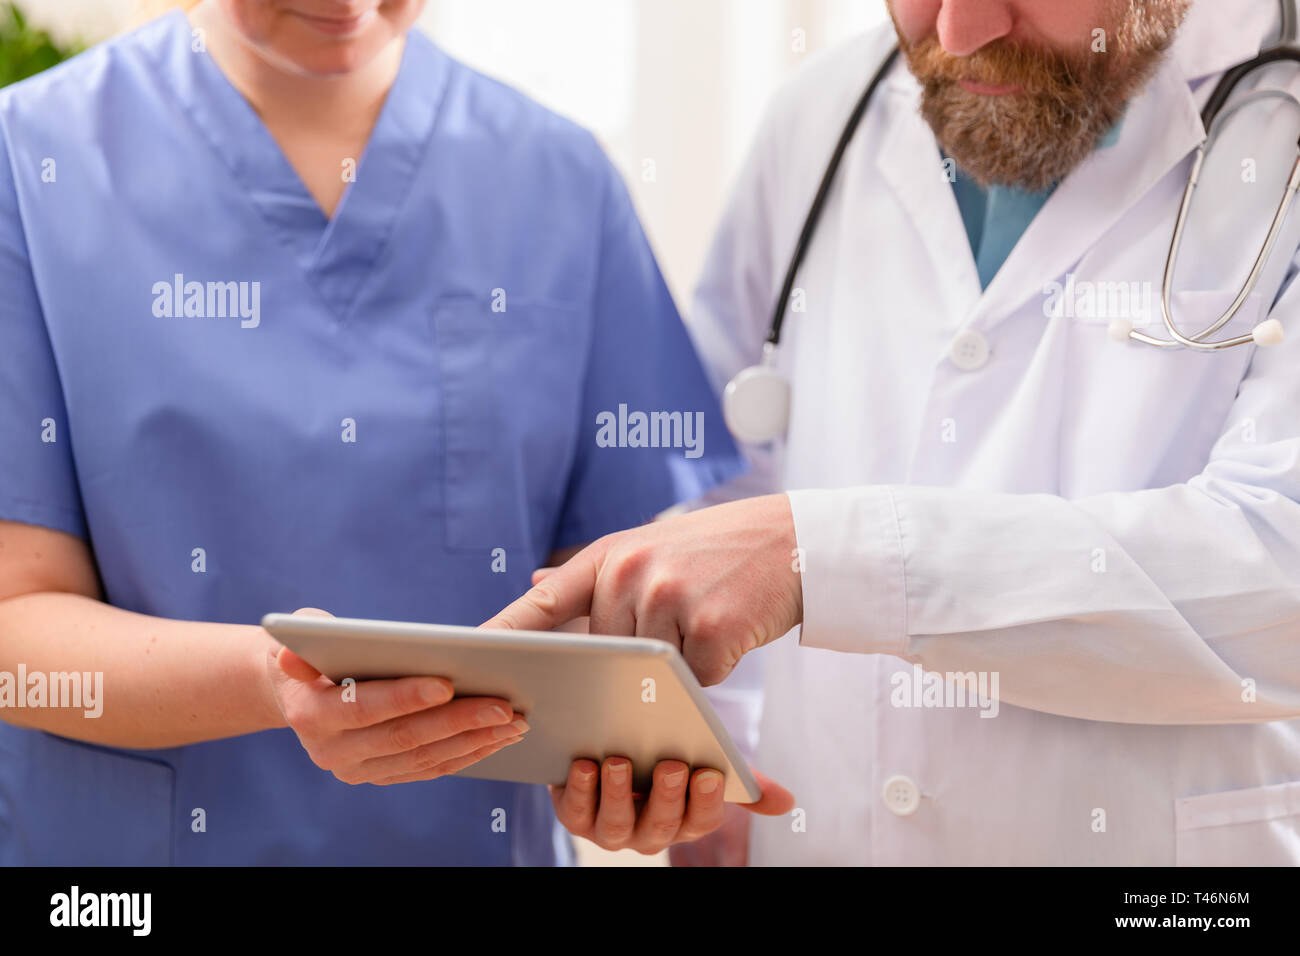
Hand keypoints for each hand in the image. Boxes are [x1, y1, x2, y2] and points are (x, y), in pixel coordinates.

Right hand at [264, 609, 529, 784]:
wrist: (298, 691)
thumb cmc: (312, 649)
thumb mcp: (302, 633)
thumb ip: (307, 636)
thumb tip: (293, 651)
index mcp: (310, 715)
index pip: (363, 708)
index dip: (405, 697)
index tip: (447, 683)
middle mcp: (332, 752)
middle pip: (404, 738)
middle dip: (458, 721)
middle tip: (504, 706)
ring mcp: (358, 770)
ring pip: (424, 759)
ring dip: (474, 741)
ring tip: (514, 722)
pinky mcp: (381, 776)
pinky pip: (431, 769)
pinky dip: (468, 754)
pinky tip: (498, 737)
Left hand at [484, 495, 800, 684]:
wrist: (795, 541)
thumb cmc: (720, 551)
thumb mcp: (651, 544)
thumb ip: (597, 574)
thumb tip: (535, 582)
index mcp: (612, 553)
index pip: (545, 600)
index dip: (505, 631)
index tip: (470, 655)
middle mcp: (632, 572)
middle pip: (604, 654)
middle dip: (626, 664)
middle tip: (658, 643)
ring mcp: (670, 599)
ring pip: (647, 672)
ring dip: (674, 667)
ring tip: (706, 622)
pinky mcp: (710, 629)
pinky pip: (691, 681)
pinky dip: (709, 671)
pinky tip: (730, 634)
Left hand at [551, 756, 792, 855]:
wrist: (611, 745)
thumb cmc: (665, 756)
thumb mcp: (704, 763)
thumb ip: (742, 783)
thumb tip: (788, 804)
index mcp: (686, 819)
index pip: (702, 819)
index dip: (706, 800)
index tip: (711, 773)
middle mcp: (650, 832)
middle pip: (661, 824)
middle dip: (666, 796)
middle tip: (672, 765)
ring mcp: (612, 828)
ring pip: (616, 823)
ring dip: (617, 794)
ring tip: (620, 762)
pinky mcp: (576, 815)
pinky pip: (575, 811)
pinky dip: (579, 789)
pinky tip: (583, 763)